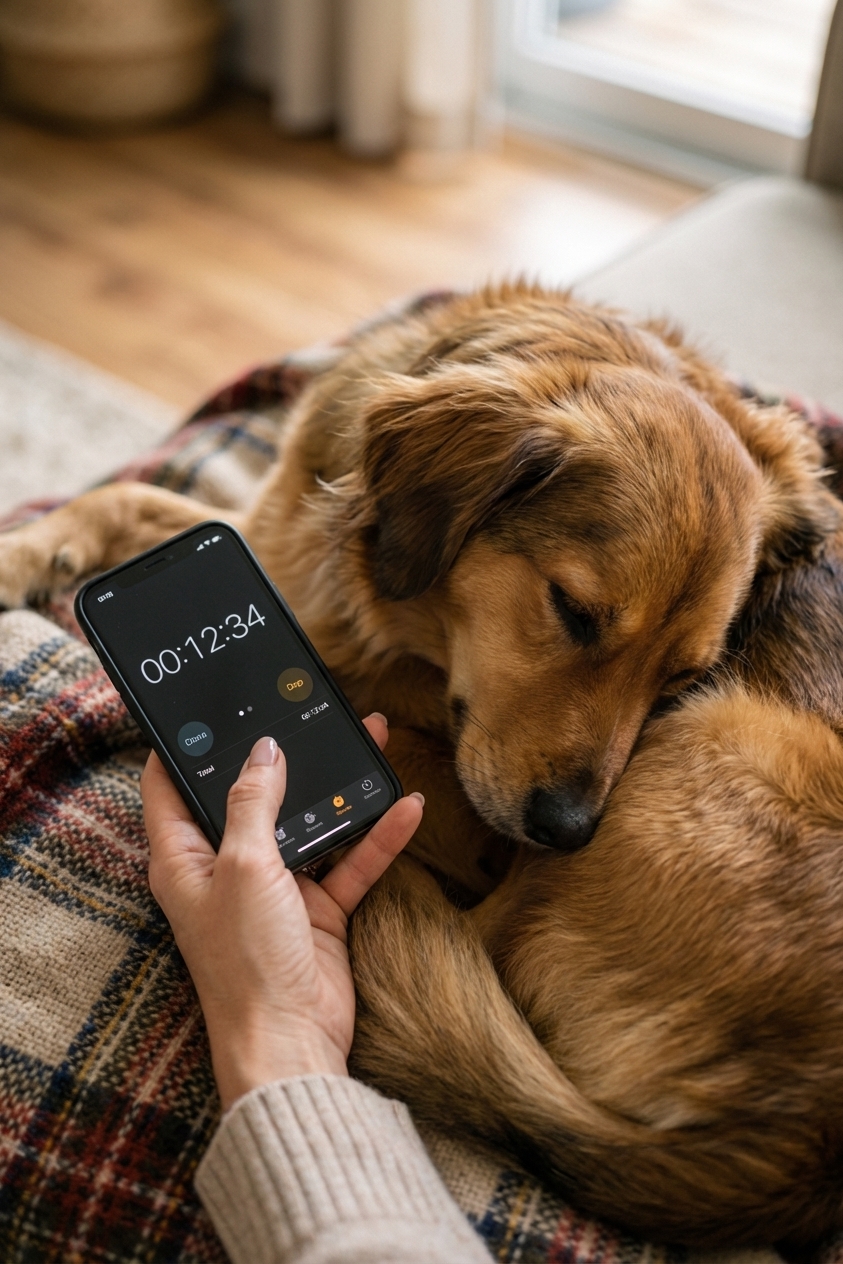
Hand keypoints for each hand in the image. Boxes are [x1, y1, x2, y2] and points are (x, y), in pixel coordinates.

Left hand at [141, 717, 422, 1110]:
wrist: (291, 1041)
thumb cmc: (245, 961)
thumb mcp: (243, 866)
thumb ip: (253, 803)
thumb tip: (264, 751)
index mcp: (184, 858)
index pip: (171, 787)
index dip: (184, 746)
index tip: (206, 706)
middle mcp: (226, 867)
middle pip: (252, 796)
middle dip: (283, 755)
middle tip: (306, 709)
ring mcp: (275, 887)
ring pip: (309, 821)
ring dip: (339, 787)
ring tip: (371, 738)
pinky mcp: (317, 908)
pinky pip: (350, 860)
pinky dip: (377, 836)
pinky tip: (404, 807)